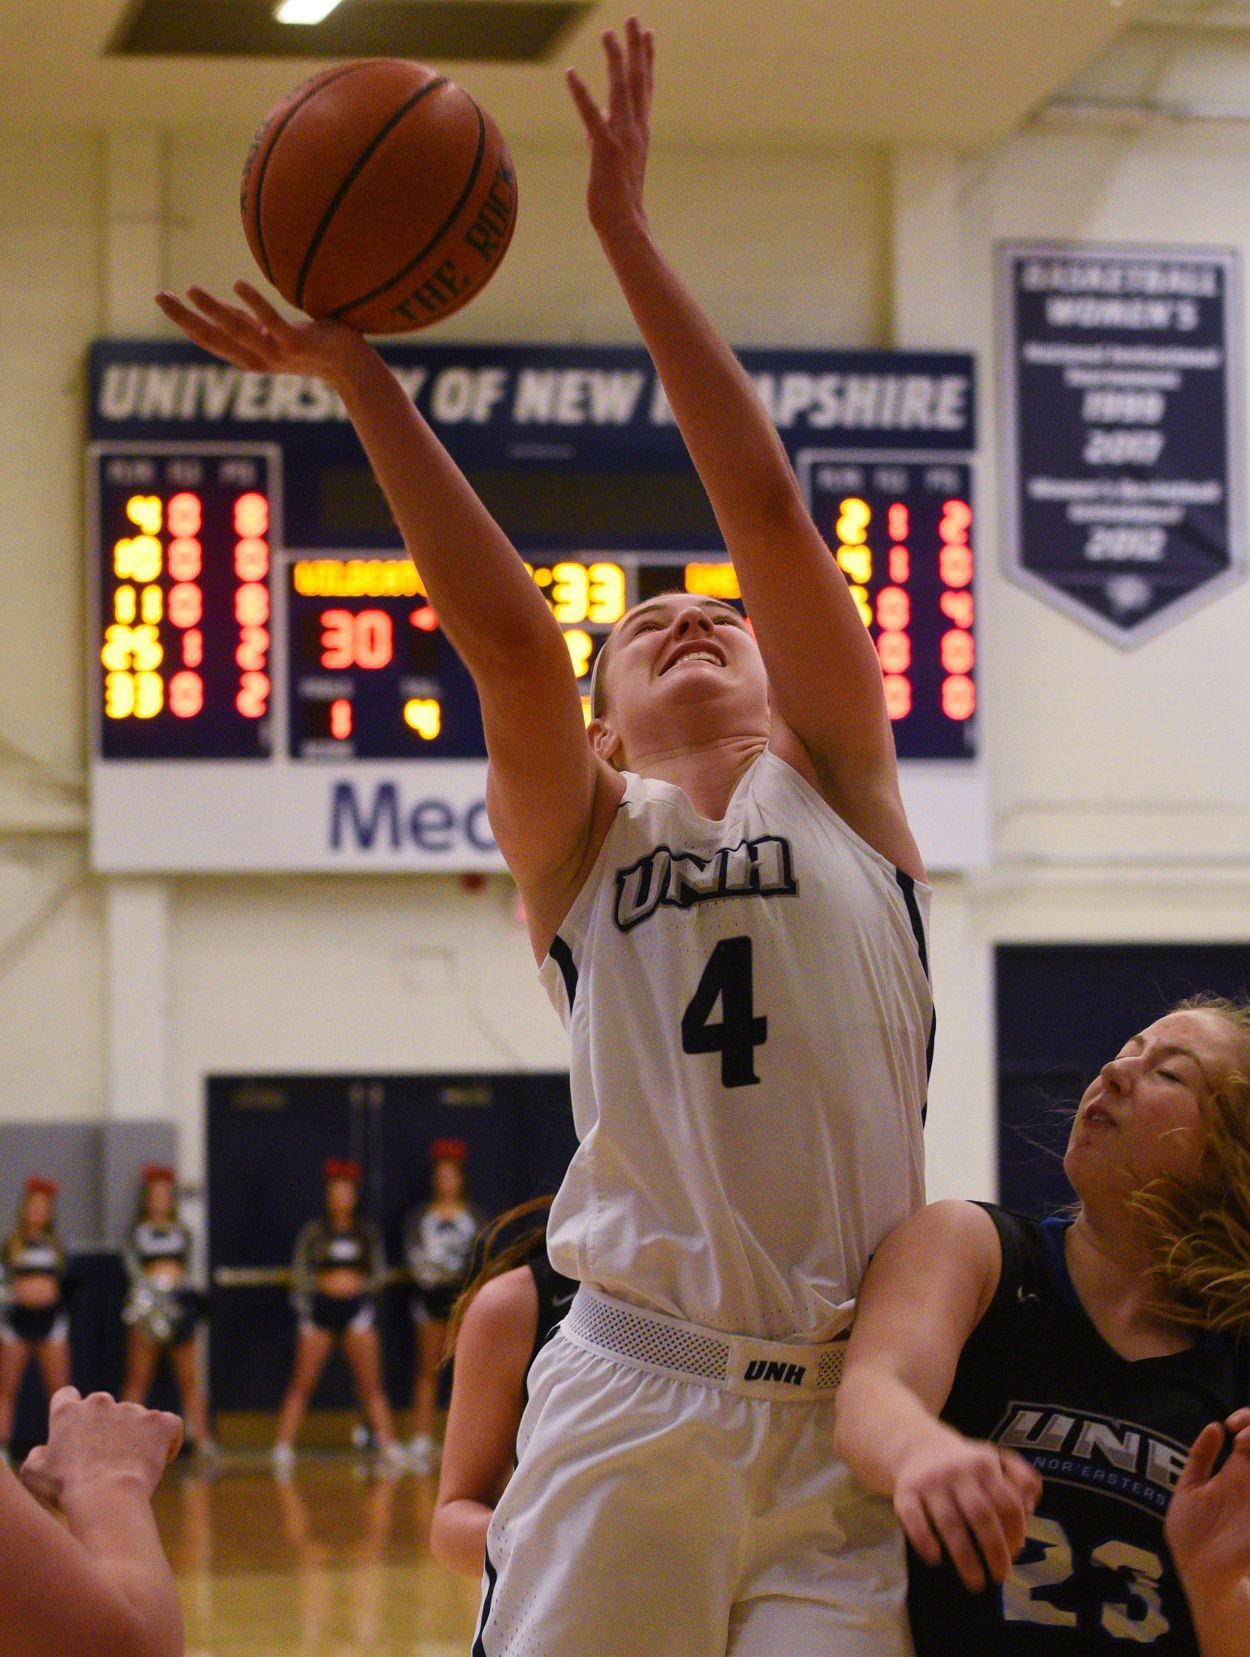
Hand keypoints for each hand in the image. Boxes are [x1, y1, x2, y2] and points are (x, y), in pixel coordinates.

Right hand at [20, 1387, 182, 1510]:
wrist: (105, 1496)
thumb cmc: (67, 1489)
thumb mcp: (35, 1475)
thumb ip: (36, 1457)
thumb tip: (42, 1452)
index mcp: (69, 1411)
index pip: (67, 1396)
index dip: (72, 1412)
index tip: (78, 1431)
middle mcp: (100, 1403)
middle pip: (104, 1408)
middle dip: (106, 1429)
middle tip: (105, 1460)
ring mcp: (132, 1409)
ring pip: (136, 1419)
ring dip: (135, 1437)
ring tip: (130, 1469)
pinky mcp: (159, 1421)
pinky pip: (170, 1425)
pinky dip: (168, 1440)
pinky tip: (163, 1458)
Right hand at [154, 280, 369, 382]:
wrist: (353, 367)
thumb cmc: (314, 345)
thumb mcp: (272, 332)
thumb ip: (246, 320)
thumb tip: (215, 303)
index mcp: (250, 357)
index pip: (209, 340)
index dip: (184, 321)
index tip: (161, 298)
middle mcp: (260, 359)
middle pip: (214, 339)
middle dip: (185, 318)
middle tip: (159, 295)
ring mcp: (278, 353)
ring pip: (238, 333)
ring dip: (212, 310)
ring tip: (191, 289)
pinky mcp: (297, 344)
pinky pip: (272, 322)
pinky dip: (254, 305)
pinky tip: (237, 283)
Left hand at [566, 16, 654, 239]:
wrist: (625, 225)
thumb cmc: (618, 198)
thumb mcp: (613, 160)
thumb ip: (605, 134)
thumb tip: (598, 117)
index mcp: (639, 132)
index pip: (645, 89)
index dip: (646, 60)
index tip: (648, 34)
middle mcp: (635, 130)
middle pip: (638, 81)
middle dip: (636, 48)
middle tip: (633, 18)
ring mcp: (622, 139)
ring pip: (621, 91)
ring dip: (615, 60)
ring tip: (608, 33)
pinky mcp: (605, 151)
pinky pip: (591, 118)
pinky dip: (581, 95)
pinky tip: (570, 74)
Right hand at [893, 1428, 1041, 1592]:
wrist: (918, 1446)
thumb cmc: (967, 1464)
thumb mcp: (998, 1459)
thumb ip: (1023, 1479)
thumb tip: (1030, 1508)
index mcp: (984, 1464)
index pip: (1007, 1502)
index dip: (1015, 1532)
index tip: (1016, 1553)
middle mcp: (956, 1471)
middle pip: (981, 1515)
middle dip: (994, 1551)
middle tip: (1000, 1577)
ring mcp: (929, 1482)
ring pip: (949, 1523)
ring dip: (965, 1558)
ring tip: (976, 1583)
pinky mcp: (904, 1493)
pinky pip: (913, 1520)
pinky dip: (924, 1541)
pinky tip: (936, 1559)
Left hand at [1166, 1408, 1249, 1600]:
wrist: (1199, 1574)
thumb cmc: (1192, 1534)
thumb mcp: (1190, 1488)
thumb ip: (1200, 1458)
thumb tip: (1215, 1427)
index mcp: (1236, 1473)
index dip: (1247, 1420)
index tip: (1229, 1424)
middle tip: (1241, 1435)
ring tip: (1244, 1443)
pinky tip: (1243, 1457)